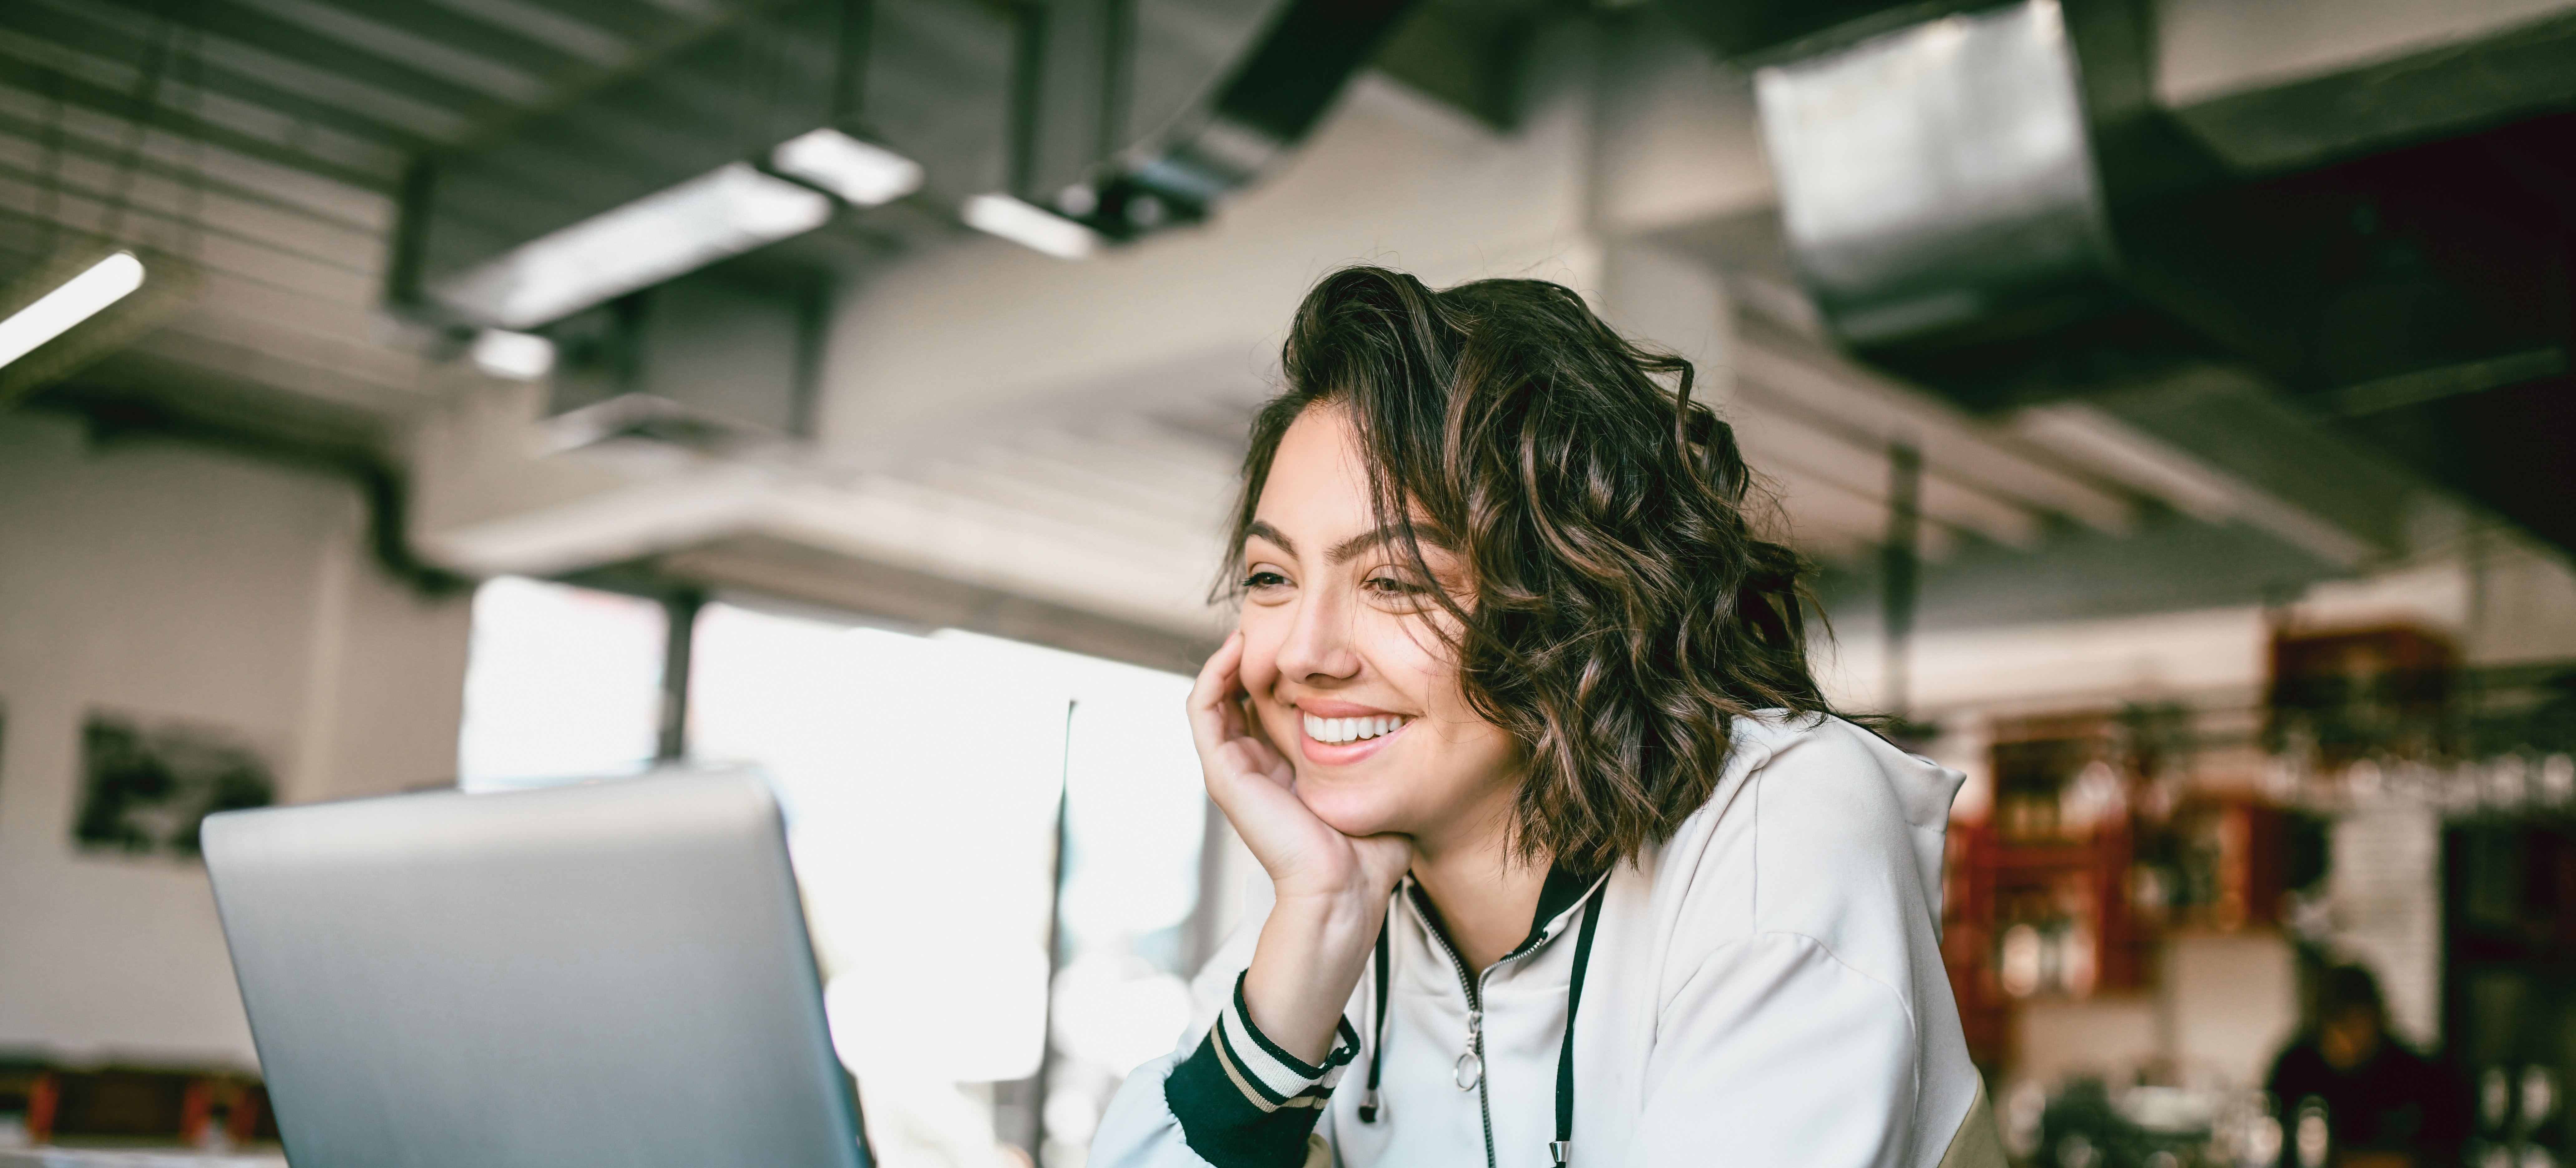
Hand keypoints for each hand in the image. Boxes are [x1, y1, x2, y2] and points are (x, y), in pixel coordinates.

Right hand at [1188, 632, 1409, 904]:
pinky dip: (1213, 675)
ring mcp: (1235, 770)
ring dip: (1228, 658)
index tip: (1308, 640)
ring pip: (1215, 697)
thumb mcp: (1376, 784)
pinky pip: (1203, 710)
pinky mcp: (1223, 774)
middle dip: (1255, 657)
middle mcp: (1256, 767)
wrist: (1345, 890)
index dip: (1283, 669)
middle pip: (1240, 697)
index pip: (1271, 707)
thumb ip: (1380, 754)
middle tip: (1276, 621)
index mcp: (1287, 771)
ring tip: (1251, 626)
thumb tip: (1407, 714)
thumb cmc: (1369, 851)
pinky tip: (1237, 648)